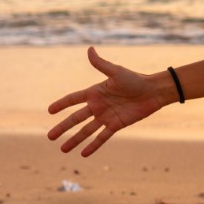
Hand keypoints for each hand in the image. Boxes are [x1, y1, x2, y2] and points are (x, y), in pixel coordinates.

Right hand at [47, 47, 164, 156]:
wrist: (153, 92)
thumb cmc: (136, 79)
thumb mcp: (117, 72)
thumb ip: (101, 64)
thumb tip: (89, 49)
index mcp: (95, 92)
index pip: (73, 99)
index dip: (61, 104)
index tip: (49, 111)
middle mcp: (98, 106)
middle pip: (76, 118)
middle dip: (63, 127)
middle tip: (50, 136)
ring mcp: (106, 117)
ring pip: (86, 130)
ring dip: (75, 140)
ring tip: (63, 149)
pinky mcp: (116, 125)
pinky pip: (102, 137)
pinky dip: (93, 146)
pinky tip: (83, 154)